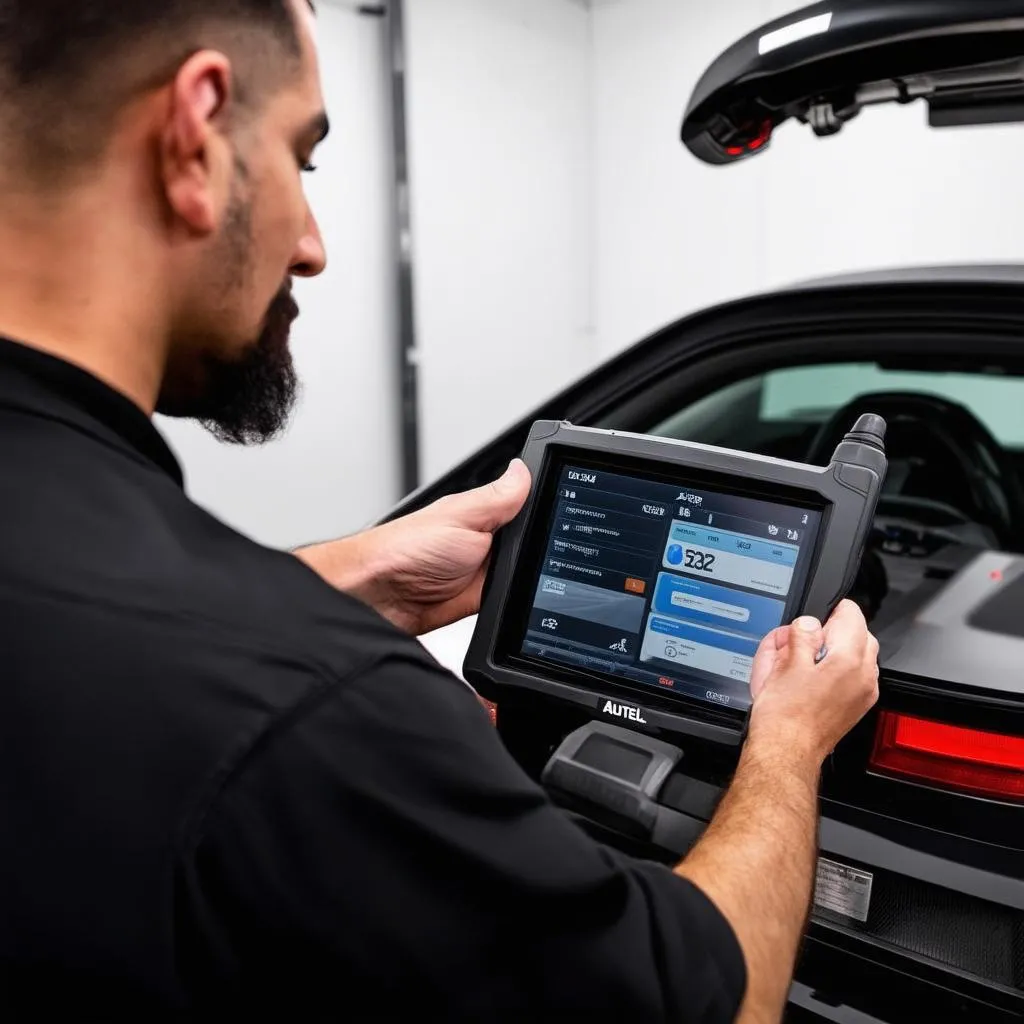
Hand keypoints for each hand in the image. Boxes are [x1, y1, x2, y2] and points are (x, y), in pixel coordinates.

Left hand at [296, 460, 531, 634]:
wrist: (379, 595)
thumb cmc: (405, 548)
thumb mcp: (461, 515)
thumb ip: (497, 498)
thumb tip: (524, 469)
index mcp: (483, 513)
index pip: (528, 507)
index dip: (545, 512)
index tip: (555, 516)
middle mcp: (486, 540)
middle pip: (533, 543)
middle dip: (538, 550)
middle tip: (519, 553)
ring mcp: (484, 571)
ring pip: (526, 574)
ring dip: (525, 578)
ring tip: (502, 575)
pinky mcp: (482, 601)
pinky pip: (511, 602)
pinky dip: (515, 602)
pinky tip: (506, 599)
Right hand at [747, 600, 878, 765]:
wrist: (787, 751)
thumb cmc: (785, 715)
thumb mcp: (786, 662)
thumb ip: (803, 634)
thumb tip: (809, 623)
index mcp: (849, 660)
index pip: (853, 614)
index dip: (829, 610)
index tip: (813, 616)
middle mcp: (864, 676)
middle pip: (859, 634)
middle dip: (833, 631)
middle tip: (804, 639)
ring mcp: (864, 694)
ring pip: (857, 656)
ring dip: (835, 651)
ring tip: (806, 662)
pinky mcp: (856, 707)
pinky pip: (853, 677)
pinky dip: (836, 671)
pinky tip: (812, 680)